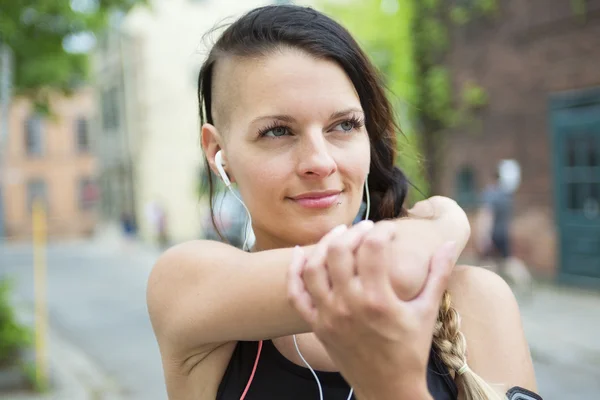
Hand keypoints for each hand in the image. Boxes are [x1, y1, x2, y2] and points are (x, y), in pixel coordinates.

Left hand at [287, 223, 455, 399]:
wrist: (388, 389)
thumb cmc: (410, 350)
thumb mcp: (427, 312)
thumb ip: (438, 274)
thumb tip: (451, 242)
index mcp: (379, 301)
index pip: (373, 248)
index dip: (382, 231)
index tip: (389, 231)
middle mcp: (349, 305)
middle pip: (338, 252)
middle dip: (352, 232)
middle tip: (365, 229)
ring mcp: (328, 315)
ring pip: (313, 268)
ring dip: (323, 244)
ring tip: (339, 235)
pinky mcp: (316, 325)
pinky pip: (296, 294)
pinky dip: (294, 271)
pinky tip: (300, 253)